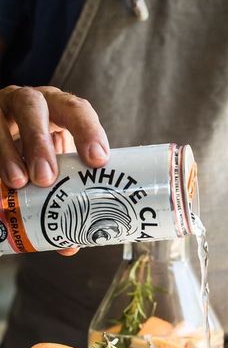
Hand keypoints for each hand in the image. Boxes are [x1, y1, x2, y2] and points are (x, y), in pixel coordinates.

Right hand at [0, 86, 108, 254]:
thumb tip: (70, 244)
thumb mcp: (58, 168)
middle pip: (33, 109)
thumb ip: (66, 197)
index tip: (97, 160)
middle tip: (45, 178)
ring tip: (16, 183)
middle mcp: (29, 103)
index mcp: (59, 108)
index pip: (77, 110)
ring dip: (7, 153)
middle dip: (39, 143)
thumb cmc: (43, 154)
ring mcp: (1, 110)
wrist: (9, 136)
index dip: (88, 131)